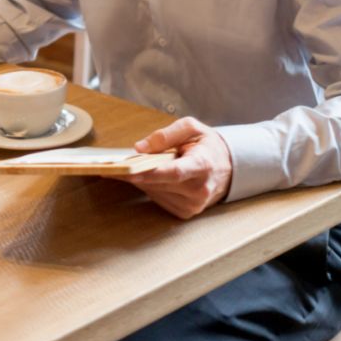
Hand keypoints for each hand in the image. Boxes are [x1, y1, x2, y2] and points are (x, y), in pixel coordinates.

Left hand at [104, 117, 234, 218]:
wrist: (228, 167)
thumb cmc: (208, 146)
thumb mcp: (191, 128)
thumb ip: (166, 135)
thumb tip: (139, 148)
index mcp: (203, 166)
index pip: (174, 172)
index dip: (150, 172)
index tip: (128, 170)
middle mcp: (199, 190)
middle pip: (159, 183)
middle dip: (134, 173)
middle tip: (112, 165)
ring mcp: (193, 205)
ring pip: (155, 192)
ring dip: (140, 180)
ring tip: (127, 167)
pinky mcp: (186, 212)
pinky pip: (159, 199)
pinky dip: (150, 187)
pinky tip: (146, 176)